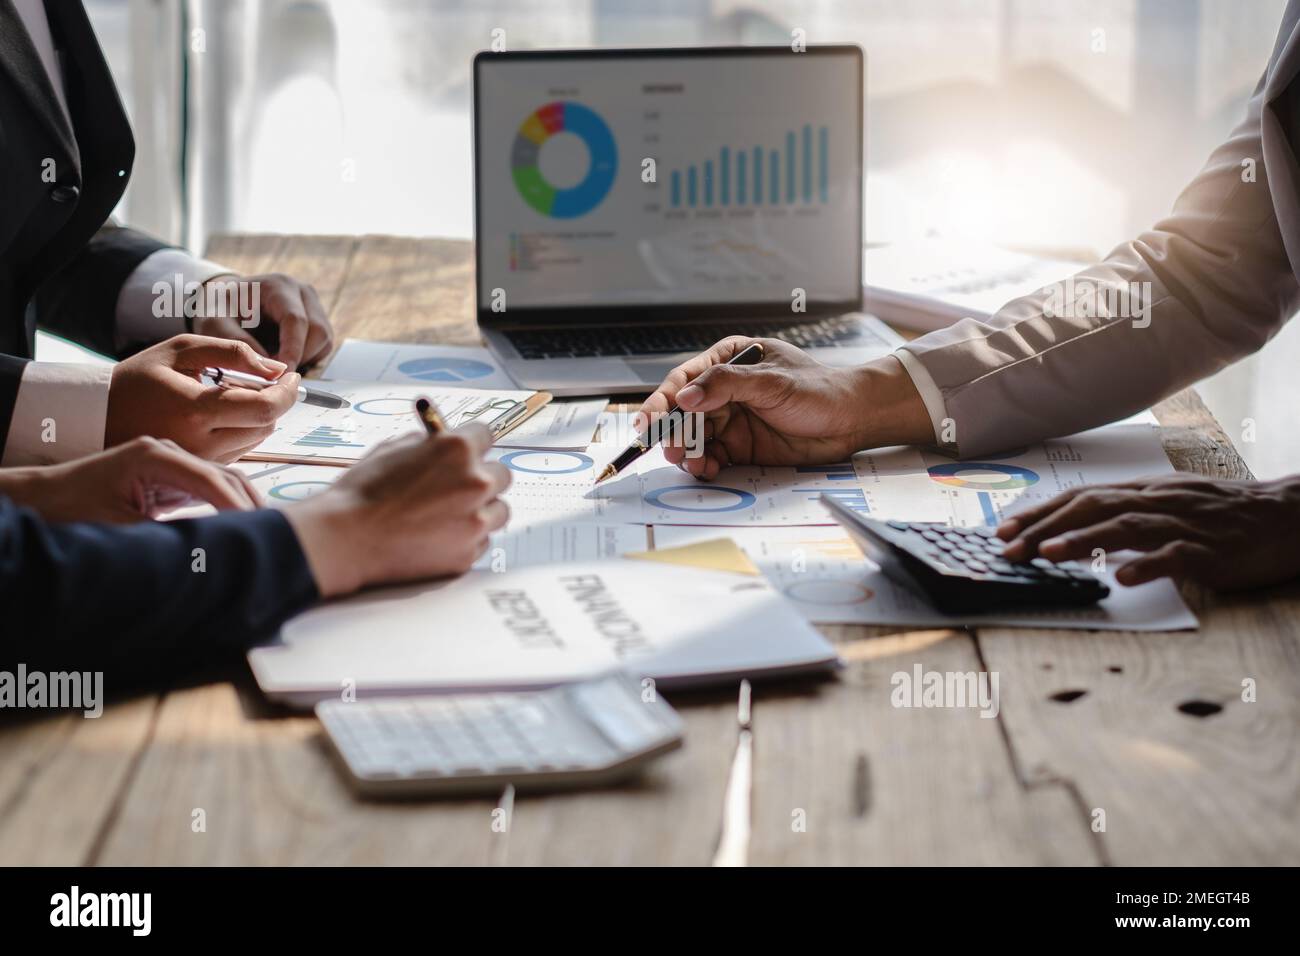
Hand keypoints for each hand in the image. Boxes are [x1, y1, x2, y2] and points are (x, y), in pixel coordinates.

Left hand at [0, 436, 259, 523]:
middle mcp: (168, 452)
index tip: (256, 531)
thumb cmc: (73, 507)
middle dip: (249, 504)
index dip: (235, 507)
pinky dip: (229, 506)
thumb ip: (165, 536)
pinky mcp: (172, 478)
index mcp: (155, 455)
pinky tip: (243, 525)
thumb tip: (206, 553)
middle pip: (225, 475)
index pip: (210, 480)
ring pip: (223, 481)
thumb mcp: (119, 526)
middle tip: (273, 534)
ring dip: (244, 504)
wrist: (47, 497)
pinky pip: (210, 489)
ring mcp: (172, 463)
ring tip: (267, 532)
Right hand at [107, 334, 299, 462]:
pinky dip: (243, 429)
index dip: (288, 391)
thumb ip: (233, 353)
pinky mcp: (201, 470)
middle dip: (272, 400)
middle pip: (267, 424)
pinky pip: (241, 450)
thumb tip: (278, 369)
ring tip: (230, 395)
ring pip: (257, 438)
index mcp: (195, 409)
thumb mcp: (180, 350)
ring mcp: (201, 461)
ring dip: (258, 415)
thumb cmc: (138, 379)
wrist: (98, 418)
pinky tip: (221, 414)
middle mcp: (201, 443)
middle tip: (258, 379)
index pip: (265, 408)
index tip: (292, 376)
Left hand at [194, 273, 333, 369]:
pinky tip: (282, 357)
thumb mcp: (216, 325)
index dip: (292, 350)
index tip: (282, 375)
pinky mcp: (317, 322)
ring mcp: (313, 307)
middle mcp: (302, 293)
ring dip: (304, 359)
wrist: (227, 302)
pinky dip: (306, 359)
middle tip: (274, 373)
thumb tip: (269, 369)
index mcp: (278, 287)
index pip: (296, 320)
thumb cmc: (220, 310)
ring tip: (274, 362)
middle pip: (317, 331)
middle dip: (299, 357)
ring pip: (323, 341)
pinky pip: (322, 347)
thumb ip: (238, 344)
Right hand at [283, 424, 511, 596]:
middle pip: (501, 475)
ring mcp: (475, 521)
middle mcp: (475, 483)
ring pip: (499, 510)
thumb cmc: (362, 493)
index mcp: (457, 449)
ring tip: (448, 514)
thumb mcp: (393, 449)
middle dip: (482, 477)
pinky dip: (467, 538)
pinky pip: (482, 541)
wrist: (346, 538)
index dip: (473, 444)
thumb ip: (427, 444)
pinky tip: (438, 536)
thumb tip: (441, 441)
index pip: (487, 435)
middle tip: (458, 486)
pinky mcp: (467, 553)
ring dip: (481, 509)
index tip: (470, 450)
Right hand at [638, 336, 932, 478]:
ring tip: (691, 463)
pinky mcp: (740, 446)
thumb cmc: (818, 389)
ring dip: (687, 452)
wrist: (852, 420)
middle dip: (672, 432)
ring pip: (694, 437)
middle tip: (671, 449)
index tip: (650, 420)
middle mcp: (724, 391)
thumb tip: (685, 397)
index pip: (684, 380)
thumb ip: (726, 386)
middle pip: (683, 412)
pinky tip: (707, 470)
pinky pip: (712, 457)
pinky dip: (705, 465)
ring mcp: (731, 420)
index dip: (662, 400)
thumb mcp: (771, 381)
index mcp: (728, 361)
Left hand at [996, 474, 1299, 588]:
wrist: (1286, 515)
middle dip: (1045, 527)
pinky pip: (1174, 555)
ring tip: (1048, 555)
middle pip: (1092, 508)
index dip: (1040, 511)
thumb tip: (1078, 523)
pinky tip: (1122, 578)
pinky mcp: (1210, 549)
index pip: (1081, 495)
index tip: (1004, 529)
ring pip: (1125, 527)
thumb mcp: (1169, 502)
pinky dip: (1146, 564)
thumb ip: (1128, 510)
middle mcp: (1157, 501)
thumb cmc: (1223, 513)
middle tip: (1009, 548)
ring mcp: (1183, 523)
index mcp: (1144, 490)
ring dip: (1082, 540)